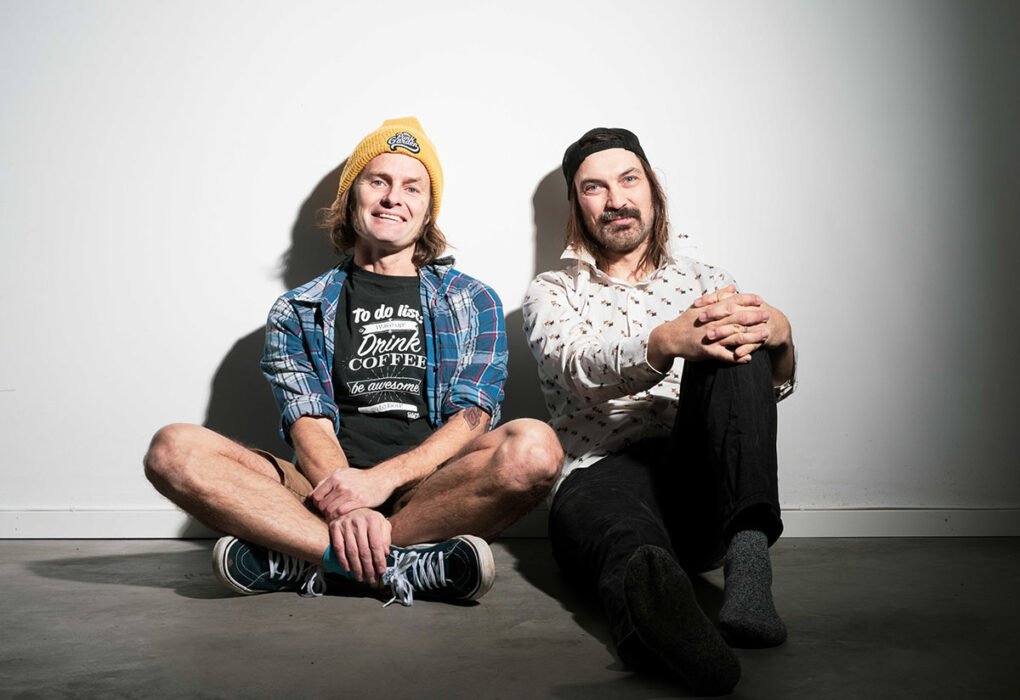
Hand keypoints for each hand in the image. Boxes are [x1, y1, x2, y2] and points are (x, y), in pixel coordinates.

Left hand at [310, 466, 395, 520]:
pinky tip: (344, 517)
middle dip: (324, 512)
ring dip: (331, 516)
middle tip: (330, 514)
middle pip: (322, 505)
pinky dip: (340, 517)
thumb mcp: (343, 474)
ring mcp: (351, 493)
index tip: (324, 507)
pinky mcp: (360, 501)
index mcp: (335, 477)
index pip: (316, 496)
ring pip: (331, 510)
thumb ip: (325, 483)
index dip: (318, 504)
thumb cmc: (361, 477)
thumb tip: (310, 495)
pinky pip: (343, 512)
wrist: (382, 477)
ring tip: (336, 517)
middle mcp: (341, 485)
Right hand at [329, 508, 390, 584]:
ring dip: (356, 568)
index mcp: (373, 520)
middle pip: (364, 550)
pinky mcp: (334, 527)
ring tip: (360, 577)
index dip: (379, 560)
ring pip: (352, 551)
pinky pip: (339, 548)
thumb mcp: (382, 523)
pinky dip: (343, 560)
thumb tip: (385, 552)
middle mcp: (359, 521)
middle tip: (371, 579)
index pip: (376, 544)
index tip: (381, 571)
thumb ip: (386, 536)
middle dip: (368, 568)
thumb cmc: (368, 518)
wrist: (350, 506)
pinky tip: (348, 569)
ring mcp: (345, 524)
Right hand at [649, 285, 770, 366]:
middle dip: (755, 317)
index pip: (733, 302)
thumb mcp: (700, 305)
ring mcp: (711, 337)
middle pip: (738, 318)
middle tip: (768, 316)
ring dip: (752, 336)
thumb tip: (732, 287)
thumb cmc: (686, 321)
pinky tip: (748, 358)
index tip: (760, 300)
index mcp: (711, 310)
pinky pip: (725, 355)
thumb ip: (717, 296)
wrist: (670, 338)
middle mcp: (713, 322)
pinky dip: (737, 356)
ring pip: (735, 336)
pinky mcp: (707, 351)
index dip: (748, 300)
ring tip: (765, 336)